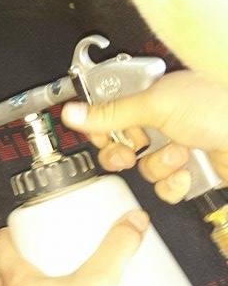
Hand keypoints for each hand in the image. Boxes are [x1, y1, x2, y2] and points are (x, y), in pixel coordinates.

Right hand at [61, 70, 227, 203]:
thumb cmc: (219, 104)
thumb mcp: (156, 104)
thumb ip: (111, 112)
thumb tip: (72, 111)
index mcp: (148, 97)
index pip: (108, 116)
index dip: (101, 131)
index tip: (104, 136)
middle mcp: (160, 122)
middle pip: (120, 147)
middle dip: (125, 154)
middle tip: (133, 149)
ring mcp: (175, 147)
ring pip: (143, 170)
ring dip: (160, 166)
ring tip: (180, 152)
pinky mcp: (190, 171)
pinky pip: (165, 188)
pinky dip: (176, 183)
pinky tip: (189, 169)